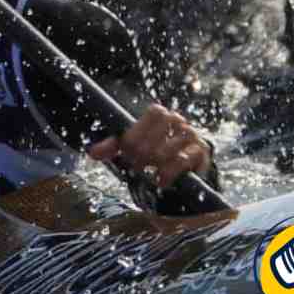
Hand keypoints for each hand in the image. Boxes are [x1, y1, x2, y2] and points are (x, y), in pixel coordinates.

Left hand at [86, 103, 212, 191]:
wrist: (178, 175)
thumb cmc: (150, 157)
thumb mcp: (129, 151)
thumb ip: (112, 148)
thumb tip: (93, 152)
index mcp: (162, 117)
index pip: (156, 112)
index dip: (140, 130)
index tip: (128, 150)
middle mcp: (180, 123)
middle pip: (167, 121)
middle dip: (147, 146)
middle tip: (135, 164)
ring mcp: (193, 138)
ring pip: (179, 138)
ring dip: (159, 157)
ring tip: (147, 172)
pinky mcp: (200, 155)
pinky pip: (187, 158)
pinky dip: (171, 170)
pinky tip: (159, 181)